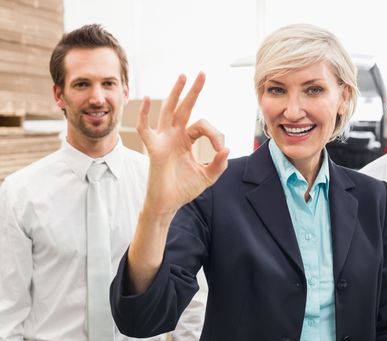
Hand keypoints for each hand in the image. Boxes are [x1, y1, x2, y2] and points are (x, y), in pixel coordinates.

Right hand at [137, 73, 228, 216]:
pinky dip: (144, 114)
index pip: (203, 125)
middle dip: (193, 91)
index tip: (221, 150)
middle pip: (185, 108)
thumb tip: (227, 149)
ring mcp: (163, 140)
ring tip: (184, 76)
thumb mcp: (208, 177)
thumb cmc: (185, 189)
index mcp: (187, 140)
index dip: (215, 134)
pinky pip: (145, 129)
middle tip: (202, 73)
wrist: (168, 204)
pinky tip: (147, 100)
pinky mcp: (154, 148)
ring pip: (169, 111)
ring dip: (176, 93)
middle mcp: (175, 136)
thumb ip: (218, 164)